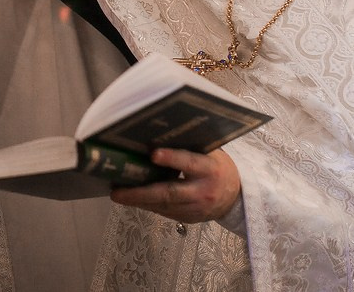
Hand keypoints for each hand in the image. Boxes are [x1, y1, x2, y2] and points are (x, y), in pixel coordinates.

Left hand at [109, 148, 240, 223]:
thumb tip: (156, 135)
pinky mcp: (190, 219)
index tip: (153, 154)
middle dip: (141, 193)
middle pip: (170, 193)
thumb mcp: (210, 153)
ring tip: (118, 194)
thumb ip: (188, 147)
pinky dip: (148, 205)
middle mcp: (203, 191)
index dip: (173, 158)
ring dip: (139, 201)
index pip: (190, 162)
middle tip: (117, 191)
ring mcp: (196, 209)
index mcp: (210, 169)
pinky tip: (133, 199)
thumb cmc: (218, 167)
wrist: (235, 197)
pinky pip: (165, 213)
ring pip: (164, 206)